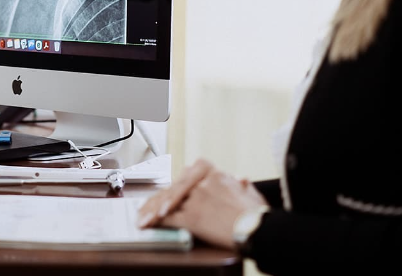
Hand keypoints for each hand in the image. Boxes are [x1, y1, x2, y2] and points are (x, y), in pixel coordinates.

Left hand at [138, 158, 267, 248]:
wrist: (258, 228)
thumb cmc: (257, 214)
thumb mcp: (251, 193)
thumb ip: (241, 185)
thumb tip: (241, 180)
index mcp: (213, 173)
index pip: (185, 177)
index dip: (173, 187)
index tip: (166, 193)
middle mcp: (201, 182)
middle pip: (172, 189)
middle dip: (157, 200)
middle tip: (145, 209)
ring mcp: (195, 199)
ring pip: (167, 201)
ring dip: (152, 211)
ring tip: (143, 219)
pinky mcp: (192, 217)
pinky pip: (170, 217)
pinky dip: (157, 220)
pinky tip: (150, 223)